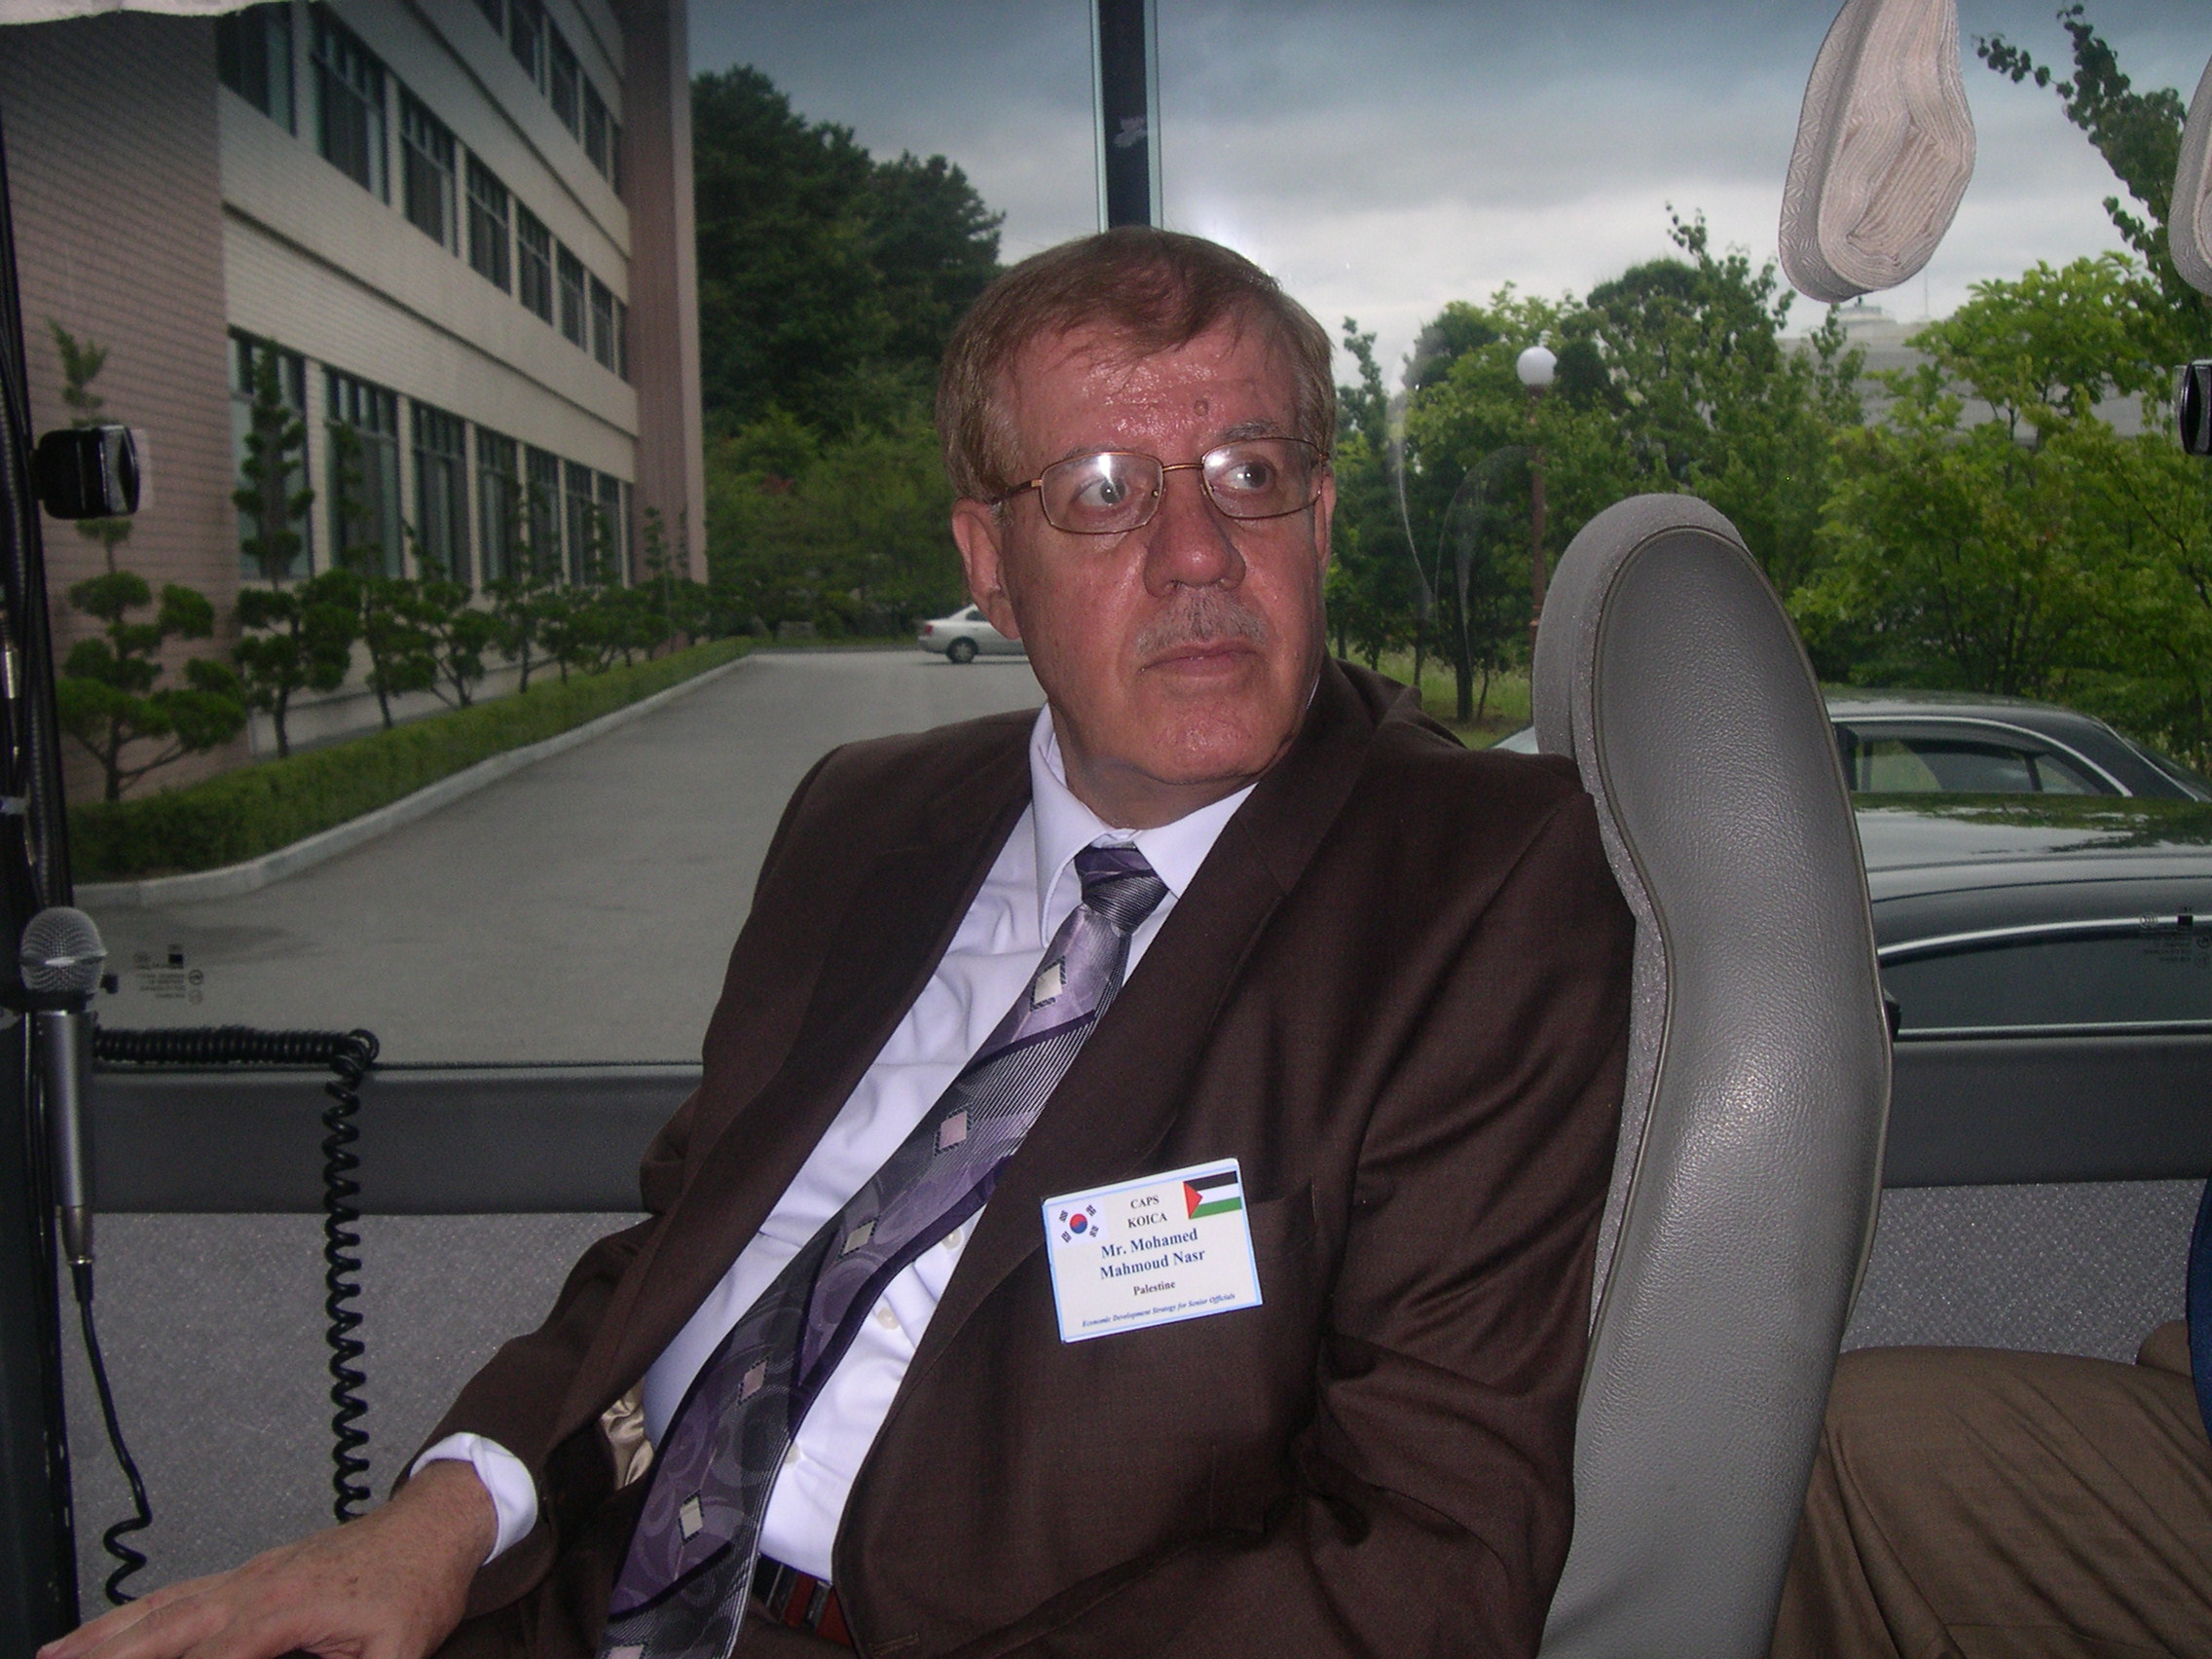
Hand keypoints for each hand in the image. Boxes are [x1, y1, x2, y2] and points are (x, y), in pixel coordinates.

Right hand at [39, 1459, 497, 1658]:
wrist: (436, 1525)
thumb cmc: (419, 1582)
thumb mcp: (400, 1651)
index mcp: (288, 1607)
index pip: (214, 1656)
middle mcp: (258, 1585)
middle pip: (168, 1626)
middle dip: (109, 1654)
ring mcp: (252, 1575)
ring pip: (164, 1606)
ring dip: (106, 1633)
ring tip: (55, 1656)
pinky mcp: (254, 1573)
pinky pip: (183, 1592)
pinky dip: (138, 1611)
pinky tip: (112, 1627)